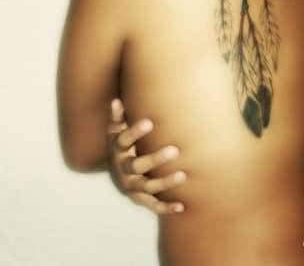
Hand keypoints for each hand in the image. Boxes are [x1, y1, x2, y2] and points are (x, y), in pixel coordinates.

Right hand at [107, 98, 185, 214]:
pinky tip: (181, 206)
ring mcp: (131, 186)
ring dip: (164, 182)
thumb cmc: (123, 145)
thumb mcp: (116, 131)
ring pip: (147, 187)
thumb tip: (116, 101)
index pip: (124, 141)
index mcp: (117, 150)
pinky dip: (166, 207)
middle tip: (175, 150)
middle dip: (155, 159)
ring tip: (182, 175)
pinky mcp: (140, 199)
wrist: (116, 174)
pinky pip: (153, 205)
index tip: (149, 122)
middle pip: (137, 166)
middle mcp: (123, 170)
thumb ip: (118, 117)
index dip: (135, 132)